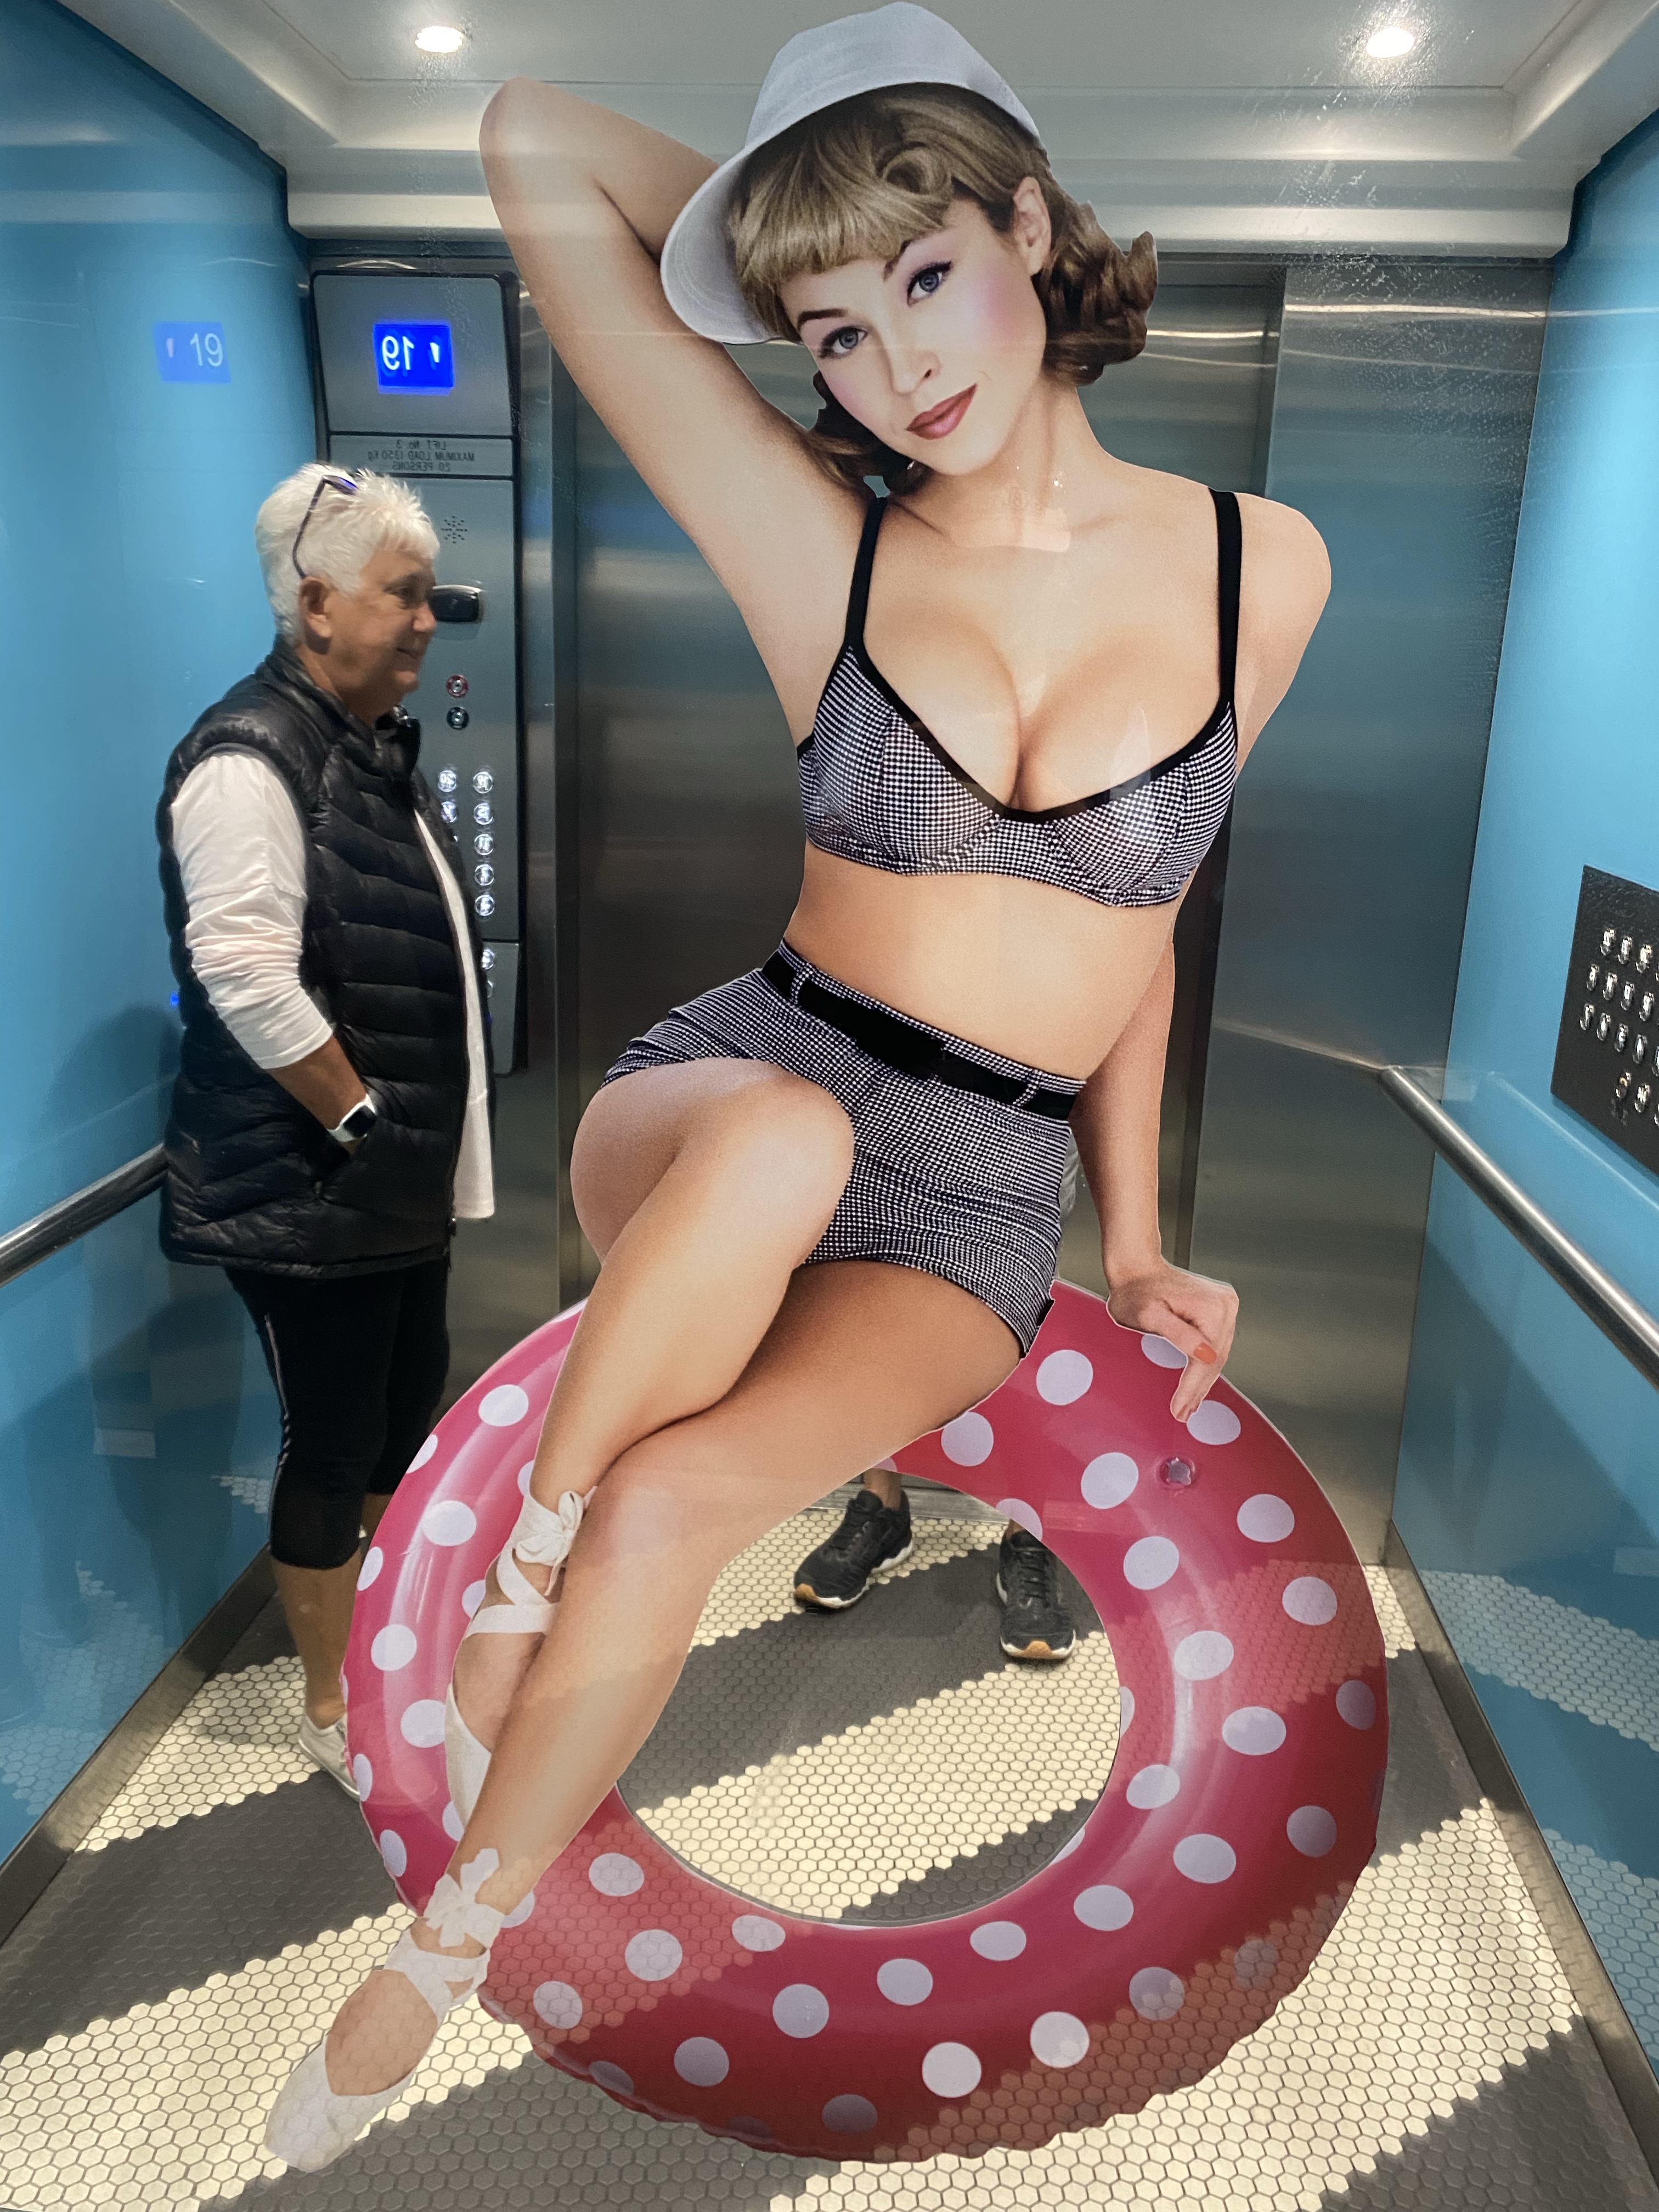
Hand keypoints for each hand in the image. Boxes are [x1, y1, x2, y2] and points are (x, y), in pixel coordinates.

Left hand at [1105, 1258, 1239, 1422]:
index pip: (1206, 1358)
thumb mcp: (1148, 1316)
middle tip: (1182, 1413)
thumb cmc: (1135, 1291)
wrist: (1136, 1268)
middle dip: (1197, 1388)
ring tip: (1189, 1406)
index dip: (1192, 1387)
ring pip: (1218, 1353)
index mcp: (1212, 1306)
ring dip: (1203, 1381)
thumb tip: (1206, 1355)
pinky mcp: (1220, 1308)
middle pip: (1216, 1358)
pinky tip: (1197, 1383)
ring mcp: (1226, 1305)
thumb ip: (1178, 1334)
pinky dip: (1205, 1364)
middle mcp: (1226, 1304)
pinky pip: (1215, 1343)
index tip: (1180, 1410)